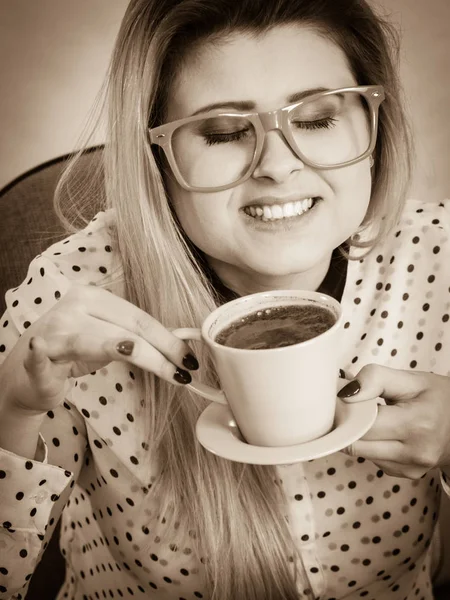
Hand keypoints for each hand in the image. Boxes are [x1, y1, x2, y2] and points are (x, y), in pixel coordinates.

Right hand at [0, 283, 198, 415]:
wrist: (26, 371)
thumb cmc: (74, 352)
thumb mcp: (108, 339)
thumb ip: (136, 336)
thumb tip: (179, 341)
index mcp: (94, 298)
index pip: (139, 318)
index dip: (167, 338)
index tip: (190, 358)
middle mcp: (74, 308)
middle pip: (127, 328)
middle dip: (161, 352)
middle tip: (185, 371)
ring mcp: (53, 332)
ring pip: (98, 342)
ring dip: (133, 355)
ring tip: (158, 364)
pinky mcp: (32, 358)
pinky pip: (38, 356)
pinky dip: (40, 355)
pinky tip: (39, 350)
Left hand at [338, 364, 449, 478]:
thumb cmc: (438, 397)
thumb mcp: (411, 379)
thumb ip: (374, 378)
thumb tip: (344, 392)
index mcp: (417, 424)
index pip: (362, 424)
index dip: (345, 410)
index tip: (340, 398)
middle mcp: (415, 452)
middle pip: (356, 443)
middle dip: (346, 424)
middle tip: (348, 406)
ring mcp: (411, 468)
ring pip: (361, 454)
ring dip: (357, 436)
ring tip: (369, 417)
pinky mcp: (406, 475)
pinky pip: (373, 460)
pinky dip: (370, 446)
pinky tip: (383, 432)